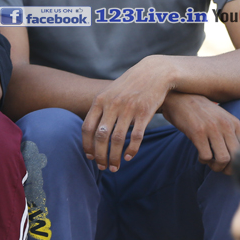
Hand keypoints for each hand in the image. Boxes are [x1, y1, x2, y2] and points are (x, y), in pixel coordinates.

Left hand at [82, 56, 173, 171]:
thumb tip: (89, 130)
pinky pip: (136, 136)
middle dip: (99, 155)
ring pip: (117, 139)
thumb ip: (99, 108)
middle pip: (101, 137)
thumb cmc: (129, 85)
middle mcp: (112, 105)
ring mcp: (128, 109)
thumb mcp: (109, 92)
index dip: (87, 145)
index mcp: (100, 100)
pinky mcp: (144, 113)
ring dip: (114, 157)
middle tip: (102, 167)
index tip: (89, 156)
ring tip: (114, 167)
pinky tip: (128, 157)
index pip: (87, 127)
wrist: (153, 72)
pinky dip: (131, 149)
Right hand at [161, 92, 239, 173]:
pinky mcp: (197, 132)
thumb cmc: (201, 112)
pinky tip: (200, 155)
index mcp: (235, 123)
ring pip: (223, 159)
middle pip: (237, 157)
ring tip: (210, 162)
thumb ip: (233, 133)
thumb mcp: (222, 119)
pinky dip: (204, 160)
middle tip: (221, 168)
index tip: (231, 164)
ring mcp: (212, 128)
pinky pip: (206, 156)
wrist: (180, 98)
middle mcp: (226, 125)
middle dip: (229, 168)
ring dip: (216, 166)